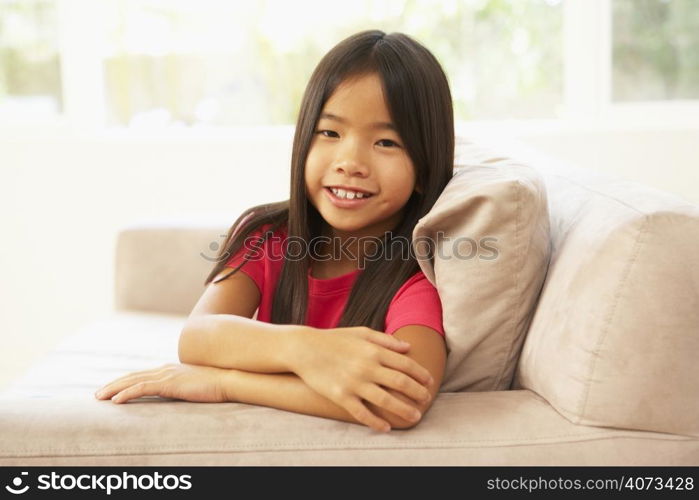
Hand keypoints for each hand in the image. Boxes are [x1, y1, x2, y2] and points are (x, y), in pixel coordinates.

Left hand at [94, 363, 228, 403]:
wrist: (228, 379)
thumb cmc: (216, 384)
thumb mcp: (195, 384)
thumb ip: (182, 386)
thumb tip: (177, 394)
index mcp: (170, 370)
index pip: (141, 375)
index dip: (124, 382)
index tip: (111, 390)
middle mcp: (165, 369)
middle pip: (132, 376)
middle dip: (113, 385)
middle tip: (97, 394)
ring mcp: (167, 375)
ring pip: (133, 381)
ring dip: (114, 389)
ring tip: (100, 398)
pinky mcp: (170, 383)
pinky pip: (143, 388)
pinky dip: (127, 393)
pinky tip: (116, 401)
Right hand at [290, 326, 433, 432]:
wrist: (304, 348)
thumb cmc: (334, 339)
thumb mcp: (361, 333)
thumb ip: (385, 340)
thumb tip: (407, 347)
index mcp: (374, 350)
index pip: (405, 364)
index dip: (421, 374)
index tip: (430, 382)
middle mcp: (367, 366)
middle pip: (401, 382)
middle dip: (418, 393)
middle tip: (427, 400)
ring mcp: (354, 383)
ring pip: (386, 400)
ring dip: (404, 410)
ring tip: (415, 417)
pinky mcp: (340, 396)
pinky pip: (362, 413)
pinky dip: (375, 422)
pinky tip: (386, 427)